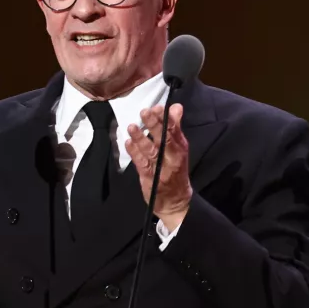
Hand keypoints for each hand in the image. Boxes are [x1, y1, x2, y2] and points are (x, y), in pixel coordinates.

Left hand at [125, 103, 191, 231]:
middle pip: (164, 139)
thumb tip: (176, 107)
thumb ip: (175, 127)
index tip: (156, 107)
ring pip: (151, 151)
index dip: (165, 118)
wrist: (175, 200)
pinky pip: (141, 163)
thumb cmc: (175, 169)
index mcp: (180, 148)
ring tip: (132, 126)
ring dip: (141, 138)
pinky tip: (128, 143)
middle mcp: (172, 157)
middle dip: (154, 125)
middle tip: (145, 112)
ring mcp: (161, 169)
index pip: (174, 130)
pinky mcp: (150, 178)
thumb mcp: (179, 148)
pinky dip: (134, 153)